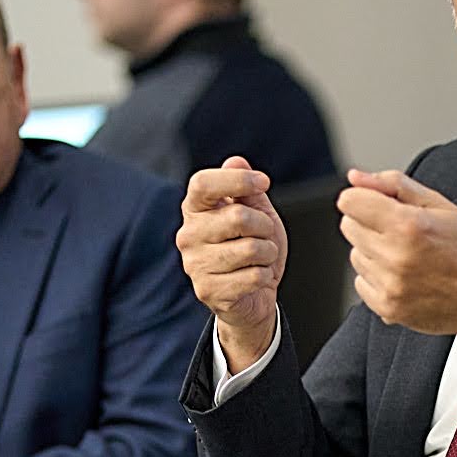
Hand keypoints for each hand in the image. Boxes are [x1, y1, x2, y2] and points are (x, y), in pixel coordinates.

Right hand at [176, 157, 286, 371]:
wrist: (253, 296)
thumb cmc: (252, 248)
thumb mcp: (255, 213)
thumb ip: (245, 189)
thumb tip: (236, 161)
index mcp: (195, 210)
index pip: (203, 183)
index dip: (237, 179)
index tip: (263, 182)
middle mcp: (188, 235)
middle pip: (238, 217)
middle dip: (265, 227)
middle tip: (265, 236)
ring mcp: (194, 264)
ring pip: (250, 249)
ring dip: (268, 253)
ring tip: (260, 259)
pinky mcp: (207, 290)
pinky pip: (253, 276)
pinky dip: (265, 276)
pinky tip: (255, 278)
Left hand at [338, 169, 456, 363]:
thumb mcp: (441, 205)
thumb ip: (394, 185)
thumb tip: (356, 178)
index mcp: (408, 226)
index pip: (350, 202)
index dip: (363, 198)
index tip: (376, 203)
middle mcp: (395, 257)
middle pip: (349, 227)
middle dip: (369, 222)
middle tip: (400, 231)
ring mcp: (390, 286)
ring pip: (354, 256)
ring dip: (373, 252)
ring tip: (407, 255)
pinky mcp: (388, 308)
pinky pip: (361, 284)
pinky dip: (377, 278)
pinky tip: (404, 275)